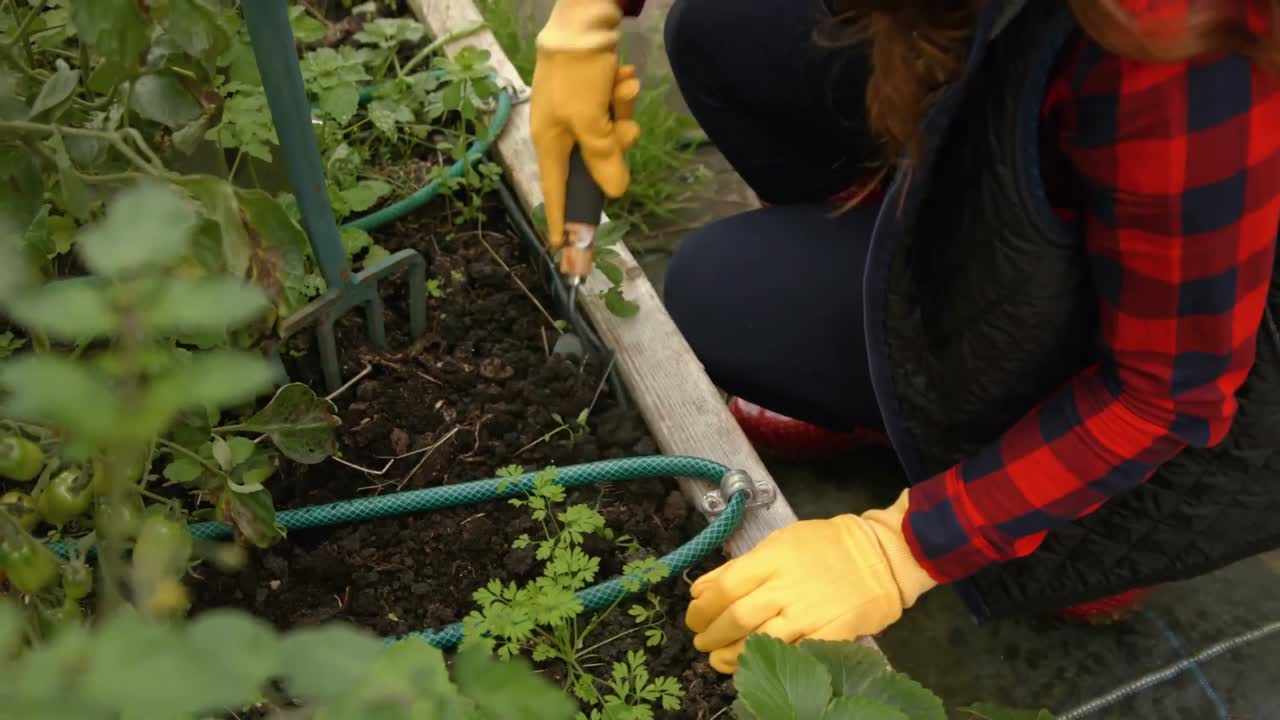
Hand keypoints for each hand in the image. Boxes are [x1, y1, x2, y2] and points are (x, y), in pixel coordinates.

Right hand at [531, 0, 640, 246]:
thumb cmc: (579, 71)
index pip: (556, 191)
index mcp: (550, 141)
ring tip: (622, 86)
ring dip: (622, 114)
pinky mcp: (591, 96)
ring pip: (609, 136)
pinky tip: (623, 76)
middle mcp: (560, 131)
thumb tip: (615, 193)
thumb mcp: (590, 120)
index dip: (562, 220)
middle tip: (626, 129)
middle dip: (616, 146)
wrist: (586, 19)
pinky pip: (613, 112)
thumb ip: (603, 159)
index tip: (563, 250)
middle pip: (594, 163)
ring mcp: (577, 113)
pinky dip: (621, 97)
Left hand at [685, 490, 937, 672]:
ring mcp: (809, 612)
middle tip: (701, 642)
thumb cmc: (826, 546)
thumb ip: (740, 567)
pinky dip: (770, 661)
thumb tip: (701, 589)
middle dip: (711, 634)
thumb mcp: (779, 543)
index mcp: (772, 559)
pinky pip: (794, 653)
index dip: (703, 608)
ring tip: (718, 659)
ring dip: (731, 654)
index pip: (725, 587)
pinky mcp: (831, 633)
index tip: (693, 617)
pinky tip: (754, 664)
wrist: (882, 555)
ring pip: (760, 640)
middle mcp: (787, 587)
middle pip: (737, 617)